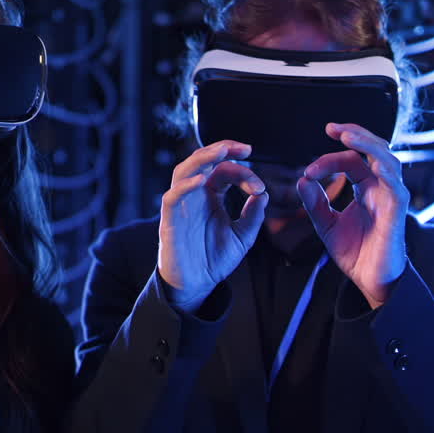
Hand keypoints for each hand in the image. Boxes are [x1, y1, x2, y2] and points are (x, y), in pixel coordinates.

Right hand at [158, 141, 268, 312]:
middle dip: (221, 149)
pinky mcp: (169, 221)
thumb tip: (264, 194)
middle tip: (244, 148)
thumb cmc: (215, 259)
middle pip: (202, 161)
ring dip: (202, 159)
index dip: (243, 173)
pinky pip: (172, 197)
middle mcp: (194, 195)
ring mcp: (181, 206)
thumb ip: (253, 216)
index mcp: (211, 195)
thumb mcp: (243, 237)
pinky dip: (185, 186)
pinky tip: (202, 180)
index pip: (224, 171)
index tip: (259, 188)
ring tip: (221, 152)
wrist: (197, 285)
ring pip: (184, 171)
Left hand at [296, 123, 409, 308]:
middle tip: (333, 127)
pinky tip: (372, 164)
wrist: (371, 281)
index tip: (308, 171)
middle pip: (373, 150)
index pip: (351, 160)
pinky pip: (396, 187)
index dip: (328, 160)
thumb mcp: (326, 225)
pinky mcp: (397, 213)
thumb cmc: (356, 253)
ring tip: (349, 136)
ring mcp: (391, 198)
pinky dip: (386, 172)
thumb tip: (302, 180)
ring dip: (368, 145)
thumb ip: (315, 203)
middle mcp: (380, 188)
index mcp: (365, 187)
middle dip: (355, 134)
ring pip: (387, 160)